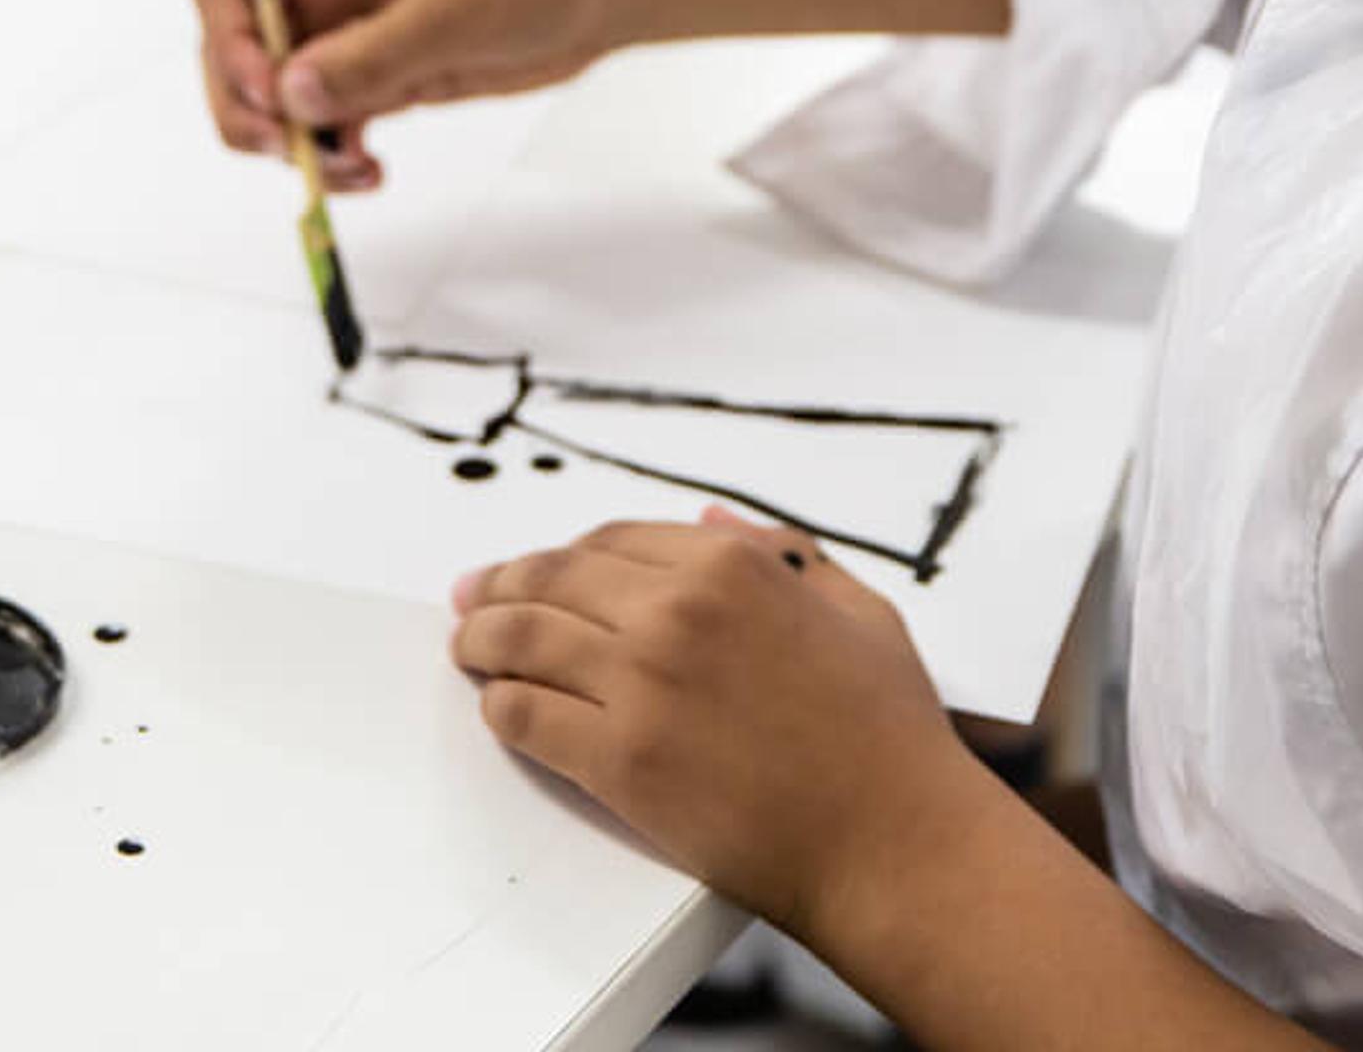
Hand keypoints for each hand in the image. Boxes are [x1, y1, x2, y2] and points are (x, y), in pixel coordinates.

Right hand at [193, 0, 622, 188]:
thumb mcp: (451, 7)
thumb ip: (369, 55)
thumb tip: (291, 96)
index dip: (231, 44)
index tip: (270, 93)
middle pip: (240, 52)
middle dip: (253, 109)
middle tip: (294, 153)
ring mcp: (349, 32)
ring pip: (280, 99)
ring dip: (296, 143)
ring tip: (351, 171)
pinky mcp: (381, 74)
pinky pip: (327, 122)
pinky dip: (333, 154)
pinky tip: (370, 172)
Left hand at [451, 512, 993, 932]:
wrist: (896, 846)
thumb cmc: (891, 740)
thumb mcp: (860, 611)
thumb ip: (785, 554)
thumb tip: (713, 517)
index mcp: (732, 566)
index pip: (610, 540)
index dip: (563, 555)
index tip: (538, 569)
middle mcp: (677, 612)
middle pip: (551, 579)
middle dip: (499, 585)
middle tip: (470, 598)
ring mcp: (642, 686)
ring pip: (523, 640)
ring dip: (481, 640)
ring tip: (466, 648)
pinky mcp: (620, 761)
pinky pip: (527, 717)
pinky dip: (500, 707)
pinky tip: (498, 708)